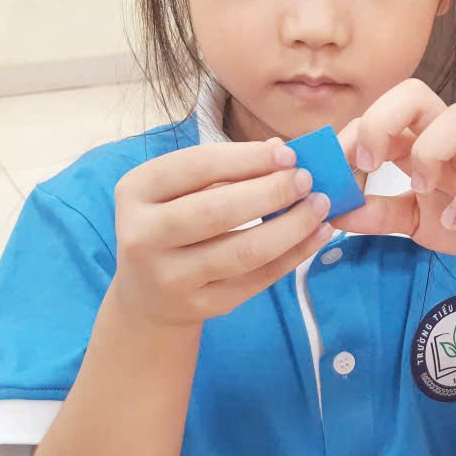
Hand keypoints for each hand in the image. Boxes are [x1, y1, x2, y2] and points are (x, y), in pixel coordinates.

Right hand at [109, 139, 332, 326]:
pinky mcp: (200, 306)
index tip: (288, 153)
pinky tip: (316, 235)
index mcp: (135, 192)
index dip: (245, 158)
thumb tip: (280, 149)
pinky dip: (294, 255)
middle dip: (270, 192)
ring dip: (291, 226)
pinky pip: (257, 279)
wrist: (147, 294)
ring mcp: (170, 277)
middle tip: (307, 180)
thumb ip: (225, 169)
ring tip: (320, 206)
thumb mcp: (181, 189)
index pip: (195, 167)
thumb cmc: (172, 223)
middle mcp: (142, 236)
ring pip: (242, 251)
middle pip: (217, 211)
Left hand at [332, 79, 455, 274]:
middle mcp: (449, 141)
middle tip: (371, 162)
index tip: (336, 168)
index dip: (353, 133)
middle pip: (417, 93)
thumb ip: (375, 213)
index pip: (382, 112)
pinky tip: (453, 221)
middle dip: (383, 119)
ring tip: (420, 188)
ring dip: (430, 150)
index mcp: (422, 141)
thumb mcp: (410, 219)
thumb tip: (335, 212)